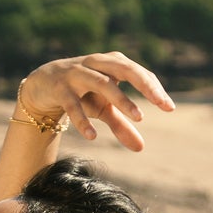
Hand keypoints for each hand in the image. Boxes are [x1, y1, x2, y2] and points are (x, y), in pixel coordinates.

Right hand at [19, 51, 174, 151]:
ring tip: (139, 117)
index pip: (139, 73)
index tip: (169, 108)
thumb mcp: (103, 108)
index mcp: (112, 64)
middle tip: (162, 104)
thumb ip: (122, 125)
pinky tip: (92, 136)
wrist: (43, 85)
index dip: (155, 89)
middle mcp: (96, 63)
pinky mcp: (60, 88)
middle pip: (125, 69)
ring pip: (102, 83)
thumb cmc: (81, 93)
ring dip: (121, 99)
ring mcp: (77, 74)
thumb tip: (141, 148)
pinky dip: (82, 120)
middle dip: (145, 85)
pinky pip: (73, 104)